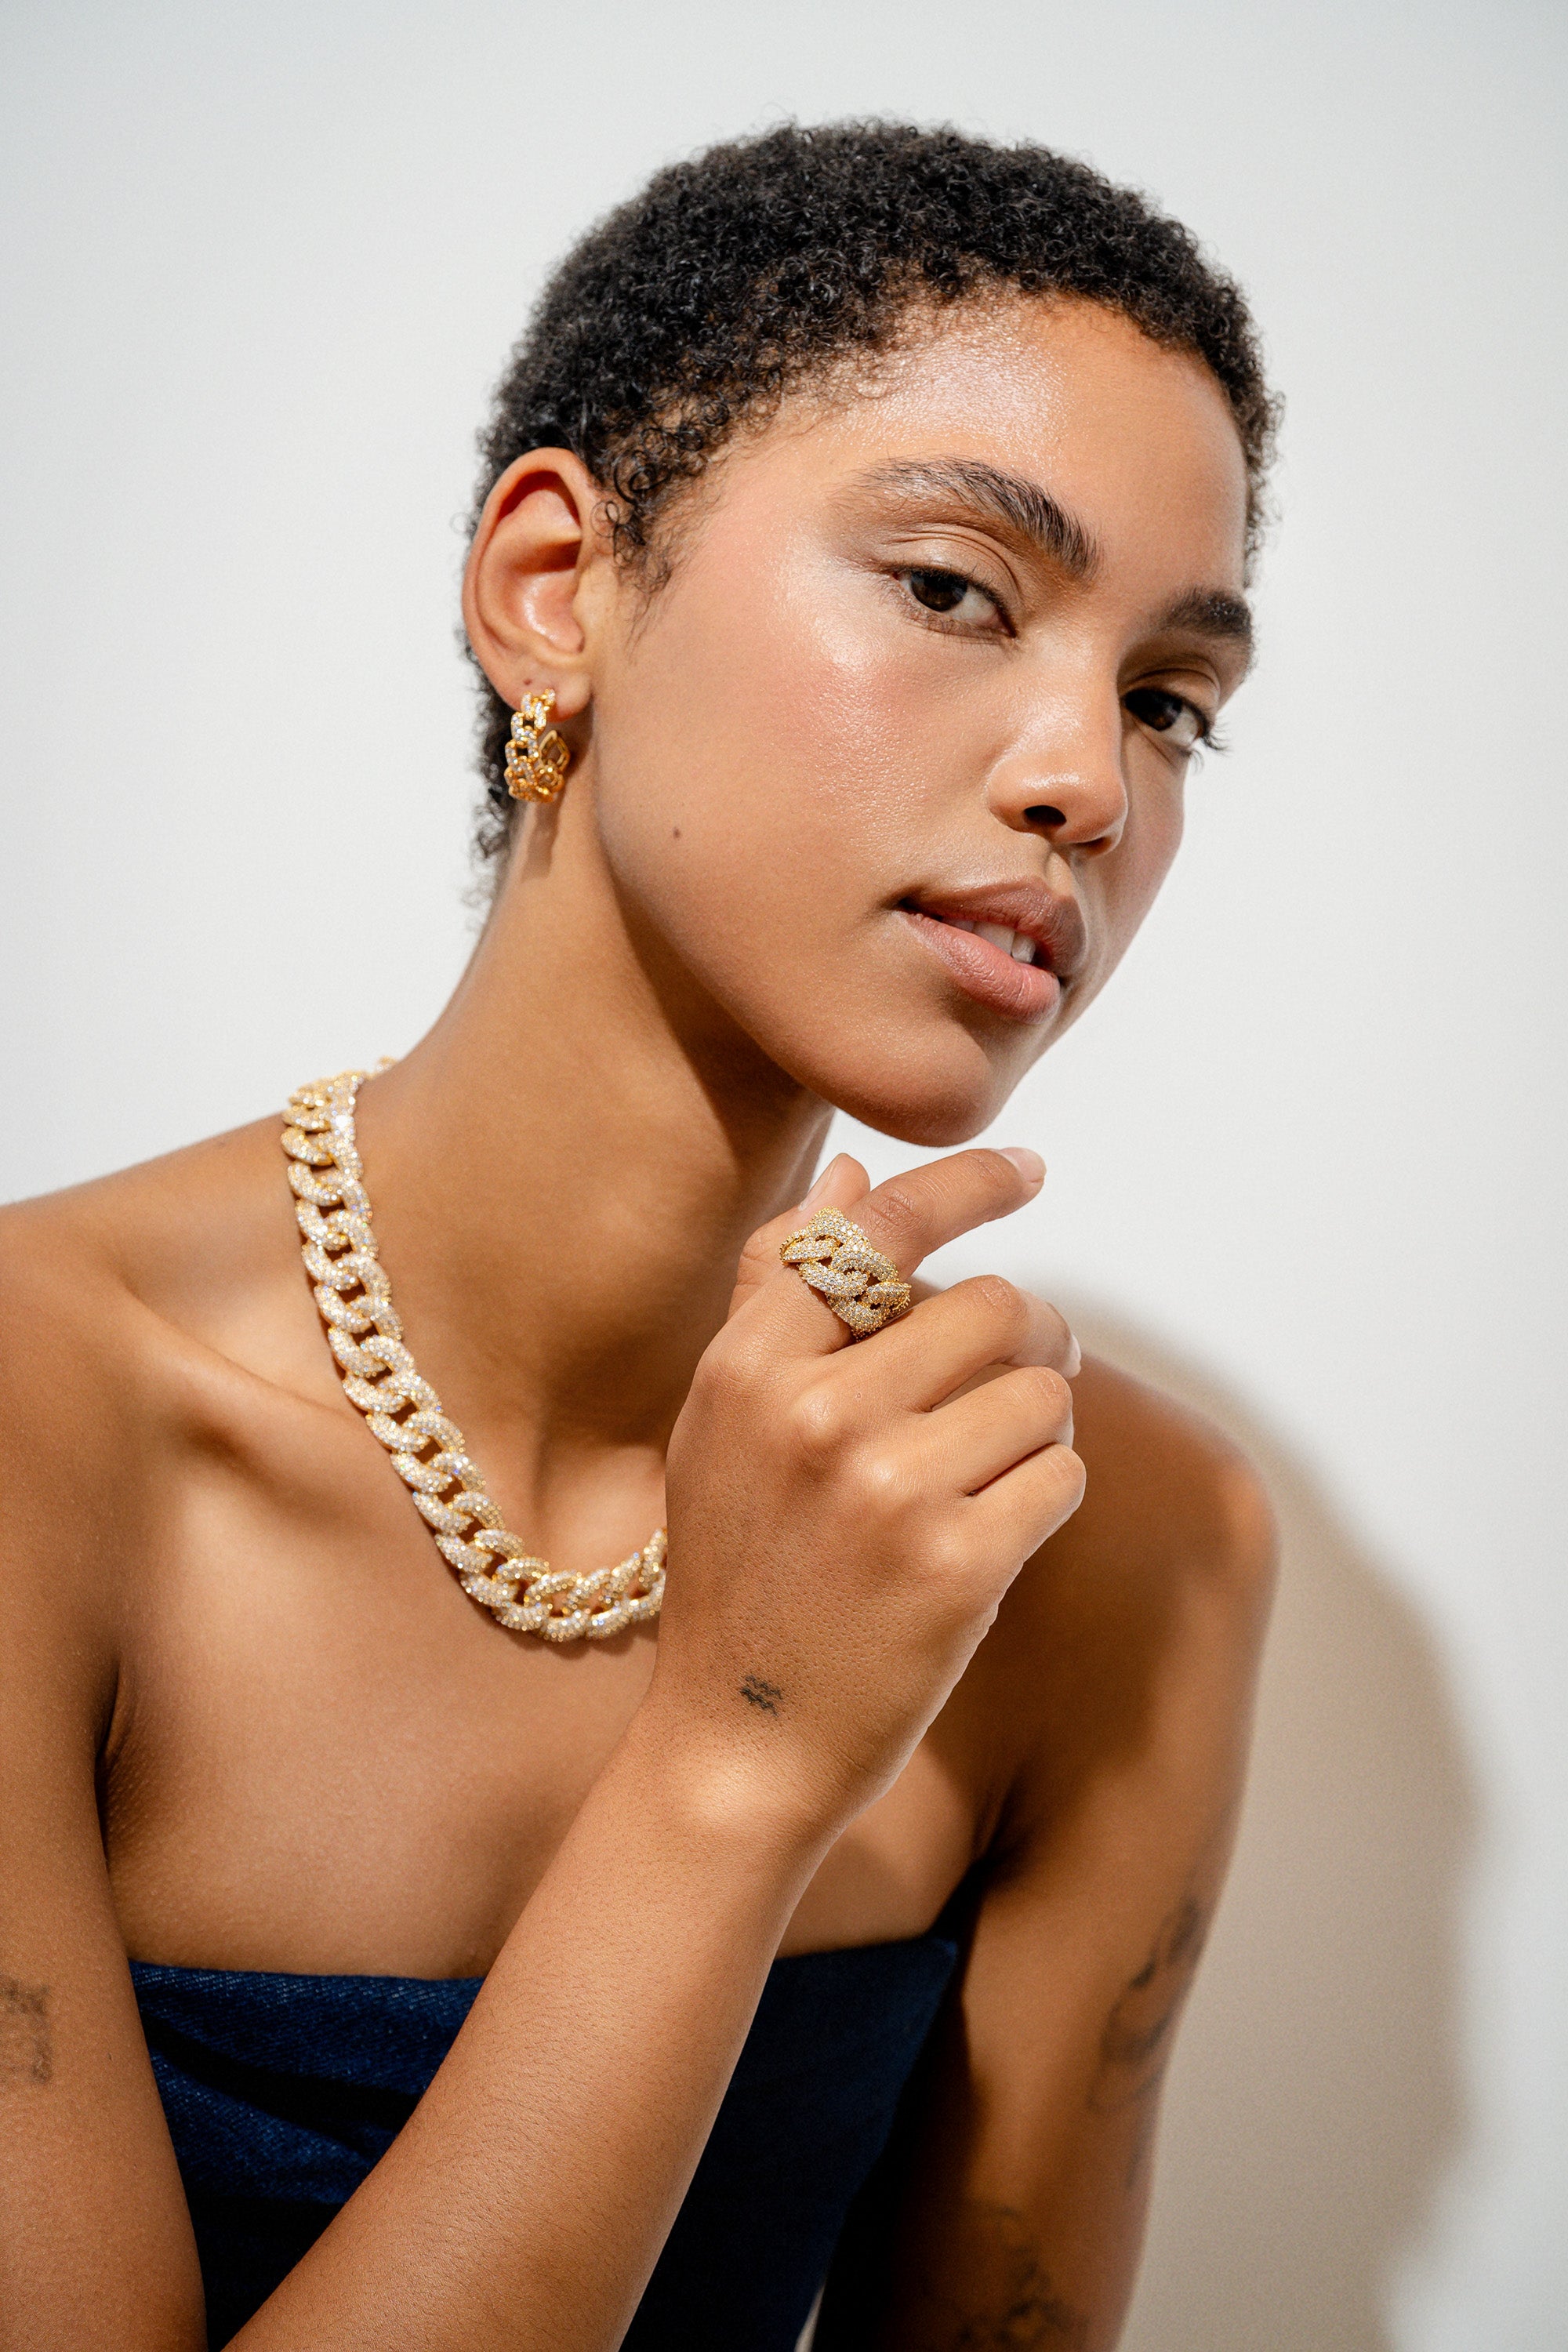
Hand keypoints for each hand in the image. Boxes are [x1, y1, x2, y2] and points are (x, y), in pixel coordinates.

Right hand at [646, 1148, 1084, 1848]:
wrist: (737, 1748)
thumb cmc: (739, 1574)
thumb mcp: (720, 1425)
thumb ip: (777, 1294)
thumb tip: (849, 1173)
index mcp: (747, 1368)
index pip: (878, 1228)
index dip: (968, 1183)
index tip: (1029, 1169)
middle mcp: (814, 1415)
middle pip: (992, 1304)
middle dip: (1030, 1336)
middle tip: (1024, 1375)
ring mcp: (888, 1491)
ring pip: (1042, 1390)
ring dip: (1043, 1423)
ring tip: (995, 1469)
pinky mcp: (958, 1566)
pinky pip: (1062, 1476)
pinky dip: (1050, 1495)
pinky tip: (1001, 1530)